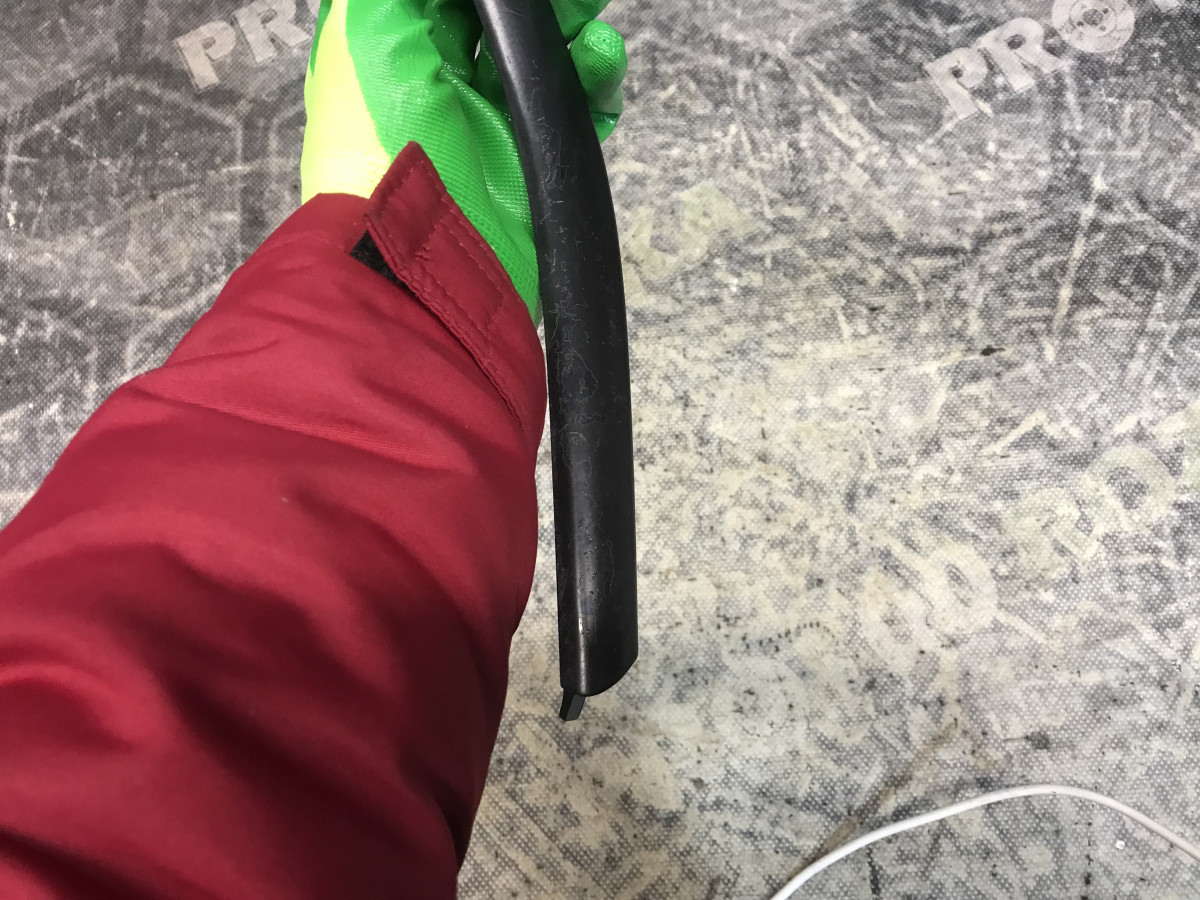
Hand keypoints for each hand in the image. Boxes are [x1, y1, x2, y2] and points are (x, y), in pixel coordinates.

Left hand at [301, 0, 628, 319]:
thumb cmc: (381, 140)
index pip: (456, 5)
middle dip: (548, 13)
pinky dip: (598, 97)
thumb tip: (465, 2)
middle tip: (582, 3)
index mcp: (398, 49)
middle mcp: (445, 86)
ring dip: (581, 47)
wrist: (421, 251)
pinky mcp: (530, 168)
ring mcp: (491, 128)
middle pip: (507, 30)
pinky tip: (603, 88)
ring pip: (547, 68)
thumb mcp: (369, 29)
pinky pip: (575, 121)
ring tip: (598, 47)